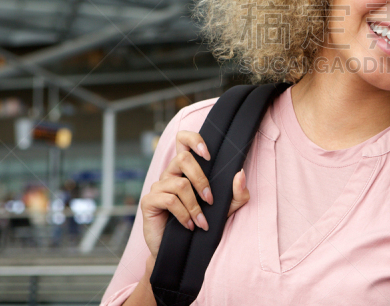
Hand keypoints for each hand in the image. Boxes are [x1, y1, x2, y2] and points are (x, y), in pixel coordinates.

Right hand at [140, 130, 250, 259]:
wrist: (179, 250)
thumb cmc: (201, 224)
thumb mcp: (226, 209)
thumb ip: (238, 194)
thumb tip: (240, 173)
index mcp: (186, 169)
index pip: (183, 139)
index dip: (193, 139)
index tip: (208, 154)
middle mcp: (170, 173)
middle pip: (183, 158)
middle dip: (201, 179)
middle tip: (210, 199)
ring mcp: (158, 186)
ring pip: (180, 184)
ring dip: (195, 205)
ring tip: (201, 221)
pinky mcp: (149, 201)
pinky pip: (170, 200)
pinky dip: (184, 214)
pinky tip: (189, 226)